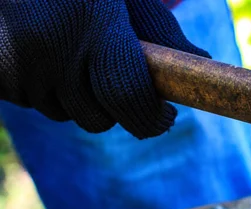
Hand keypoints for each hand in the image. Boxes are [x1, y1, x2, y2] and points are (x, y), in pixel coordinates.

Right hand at [0, 0, 209, 138]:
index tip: (166, 117)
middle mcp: (51, 44)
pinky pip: (32, 104)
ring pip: (65, 114)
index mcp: (92, 19)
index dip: (151, 116)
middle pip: (97, 117)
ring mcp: (16, 62)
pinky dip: (46, 91)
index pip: (127, 94)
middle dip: (118, 111)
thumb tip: (202, 61)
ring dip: (78, 100)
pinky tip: (44, 56)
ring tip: (75, 58)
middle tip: (122, 87)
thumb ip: (159, 29)